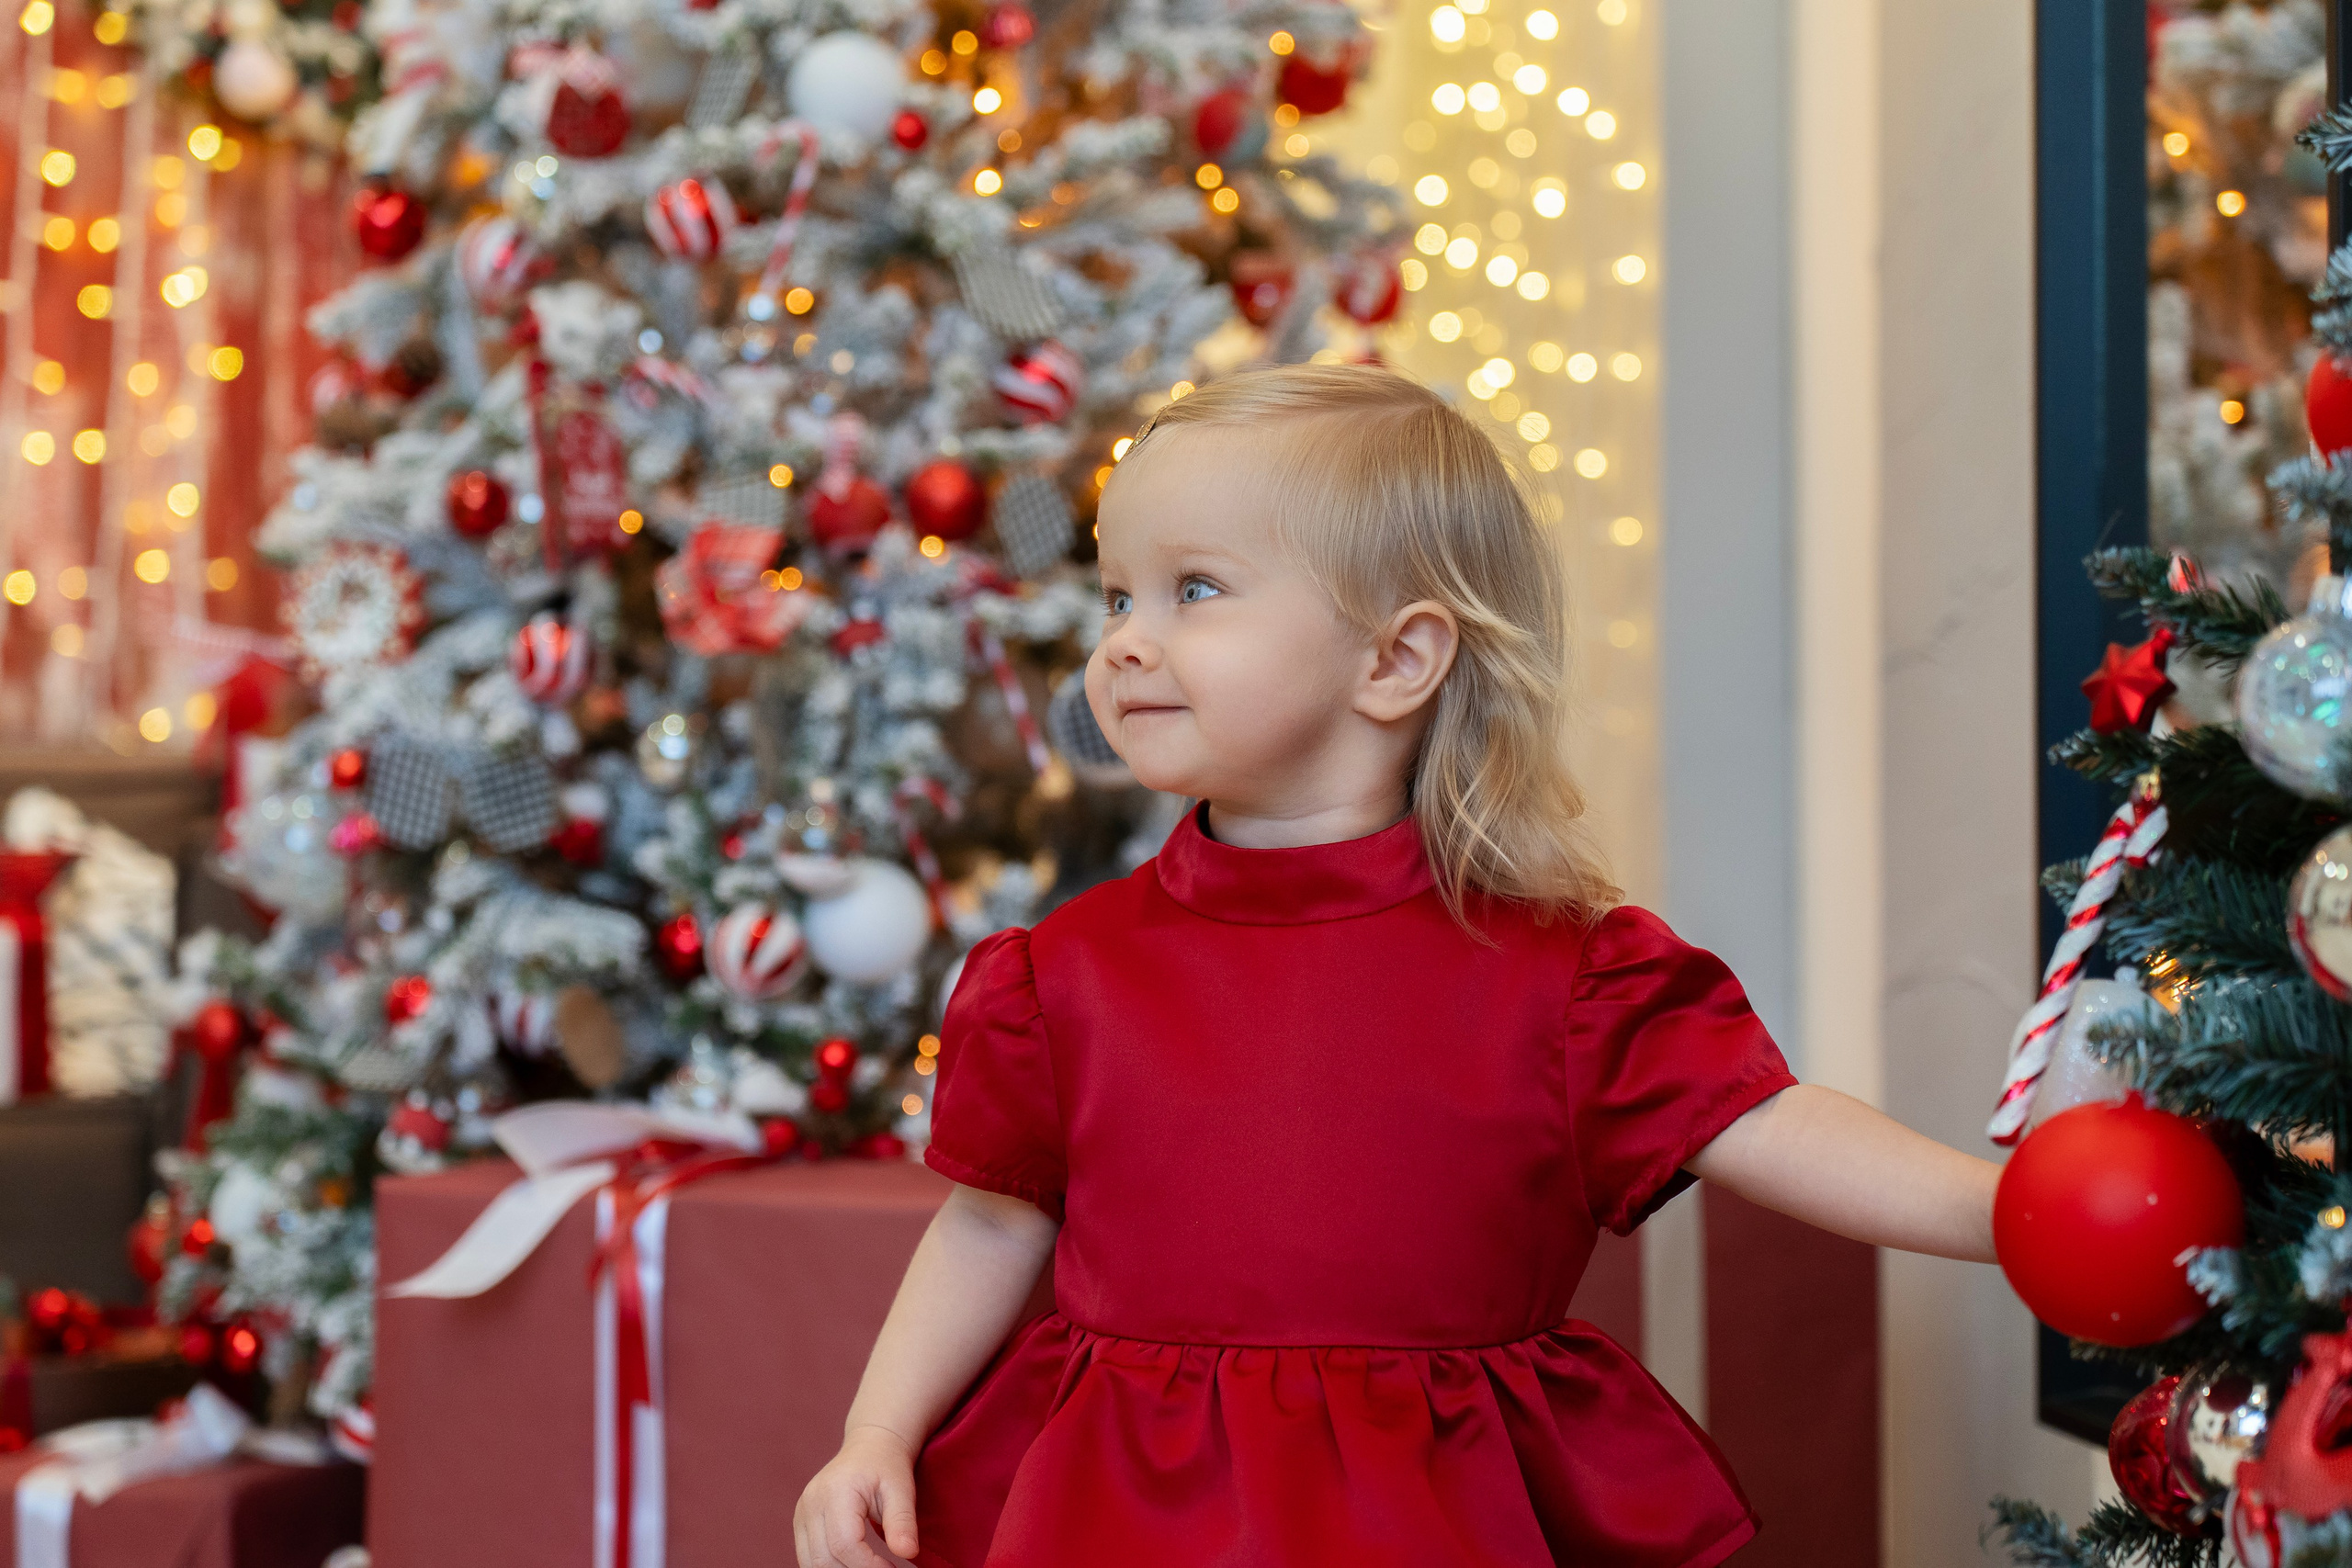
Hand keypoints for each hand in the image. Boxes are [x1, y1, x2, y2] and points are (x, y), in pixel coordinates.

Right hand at [794, 1423, 920, 1567]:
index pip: (845, 1544)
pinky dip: (830, 1567)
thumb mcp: (902, 1489)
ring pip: (812, 1564)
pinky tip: (854, 1564)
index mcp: (836, 1492)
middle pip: (824, 1559)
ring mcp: (801, 1515)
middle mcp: (811, 1504)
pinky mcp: (801, 1524)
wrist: (869, 1448)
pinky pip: (808, 1558)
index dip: (869, 1566)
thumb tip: (907, 1553)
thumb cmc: (887, 1467)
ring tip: (870, 1567)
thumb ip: (903, 1521)